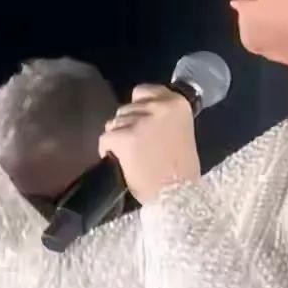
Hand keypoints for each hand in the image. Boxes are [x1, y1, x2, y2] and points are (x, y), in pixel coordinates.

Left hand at [98, 84, 200, 204]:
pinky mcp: (124, 138)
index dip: (138, 107)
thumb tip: (141, 118)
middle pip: (126, 108)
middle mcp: (158, 107)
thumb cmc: (182, 172)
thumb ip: (163, 120)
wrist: (178, 196)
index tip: (141, 122)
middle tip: (137, 147)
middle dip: (127, 126)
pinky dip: (107, 151)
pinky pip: (105, 139)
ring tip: (132, 157)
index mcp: (177, 103)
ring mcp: (140, 122)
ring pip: (113, 123)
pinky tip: (120, 163)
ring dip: (118, 139)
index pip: (143, 91)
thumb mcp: (181, 134)